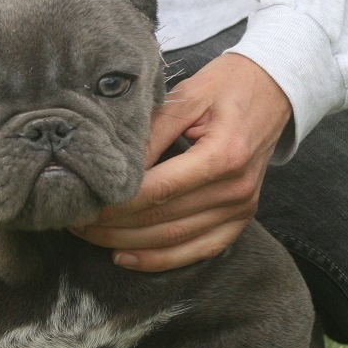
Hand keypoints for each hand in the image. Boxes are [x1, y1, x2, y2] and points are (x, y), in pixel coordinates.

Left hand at [73, 53, 291, 270]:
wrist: (273, 91)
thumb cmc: (225, 87)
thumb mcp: (186, 97)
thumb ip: (150, 134)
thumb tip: (114, 169)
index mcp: (223, 156)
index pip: (158, 190)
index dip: (116, 203)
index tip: (83, 203)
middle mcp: (235, 189)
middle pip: (162, 220)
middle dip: (112, 225)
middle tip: (75, 220)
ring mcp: (241, 209)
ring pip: (174, 241)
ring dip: (127, 243)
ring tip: (89, 235)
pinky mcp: (240, 219)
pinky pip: (197, 251)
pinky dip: (159, 259)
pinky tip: (125, 257)